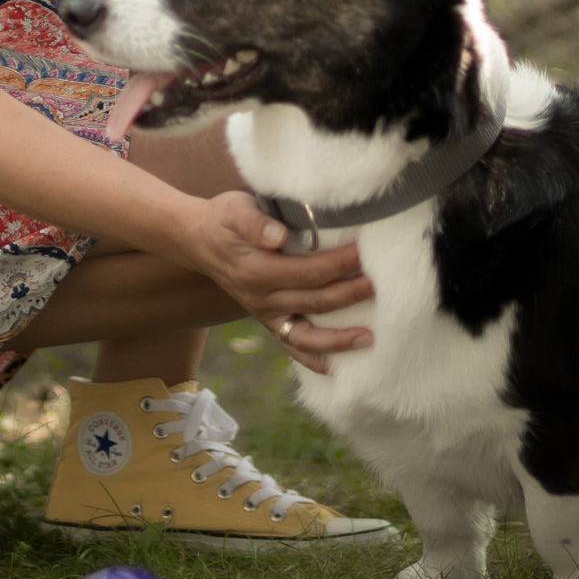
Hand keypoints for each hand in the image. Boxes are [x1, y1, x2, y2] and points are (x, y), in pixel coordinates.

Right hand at [189, 190, 373, 373]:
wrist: (198, 240)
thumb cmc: (224, 219)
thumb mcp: (234, 210)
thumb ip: (255, 223)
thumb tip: (280, 236)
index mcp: (257, 271)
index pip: (306, 271)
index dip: (337, 264)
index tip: (363, 252)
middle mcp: (262, 298)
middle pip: (314, 302)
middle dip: (349, 295)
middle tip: (380, 285)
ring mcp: (265, 314)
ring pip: (305, 335)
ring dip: (338, 340)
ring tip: (369, 338)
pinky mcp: (268, 321)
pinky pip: (291, 345)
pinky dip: (312, 359)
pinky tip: (335, 368)